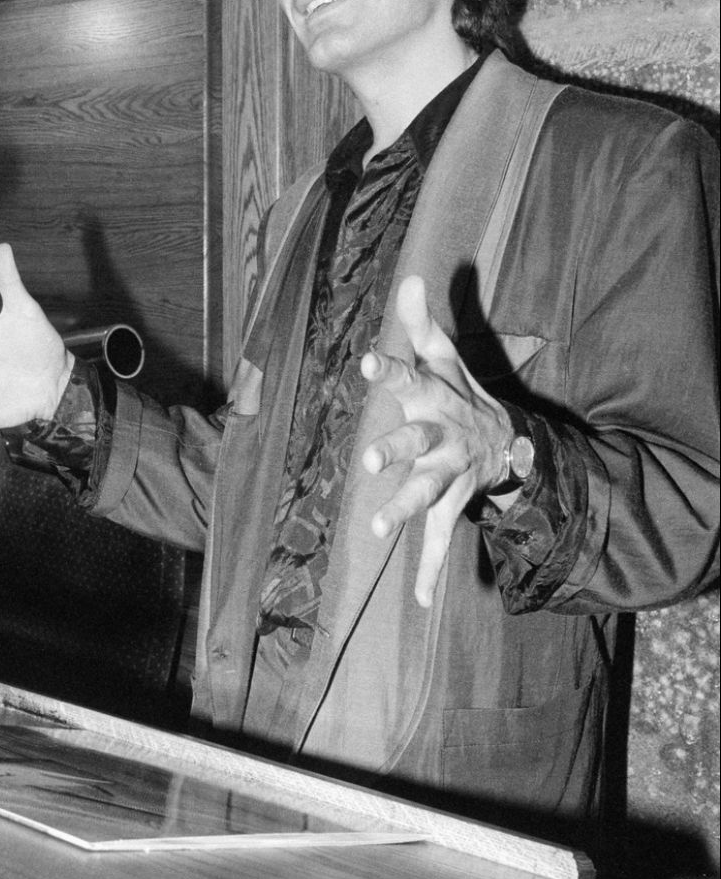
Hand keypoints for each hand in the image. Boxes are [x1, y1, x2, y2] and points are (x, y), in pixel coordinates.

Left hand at [360, 275, 512, 607]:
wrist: (511, 444)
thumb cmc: (461, 395)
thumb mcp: (444, 357)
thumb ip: (420, 324)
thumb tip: (411, 278)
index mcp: (434, 399)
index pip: (408, 378)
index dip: (389, 370)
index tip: (366, 362)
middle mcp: (441, 438)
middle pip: (416, 443)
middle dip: (395, 450)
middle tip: (370, 456)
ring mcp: (449, 476)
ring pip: (425, 494)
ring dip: (403, 510)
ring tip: (378, 530)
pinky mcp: (452, 506)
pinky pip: (443, 541)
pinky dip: (431, 572)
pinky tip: (420, 600)